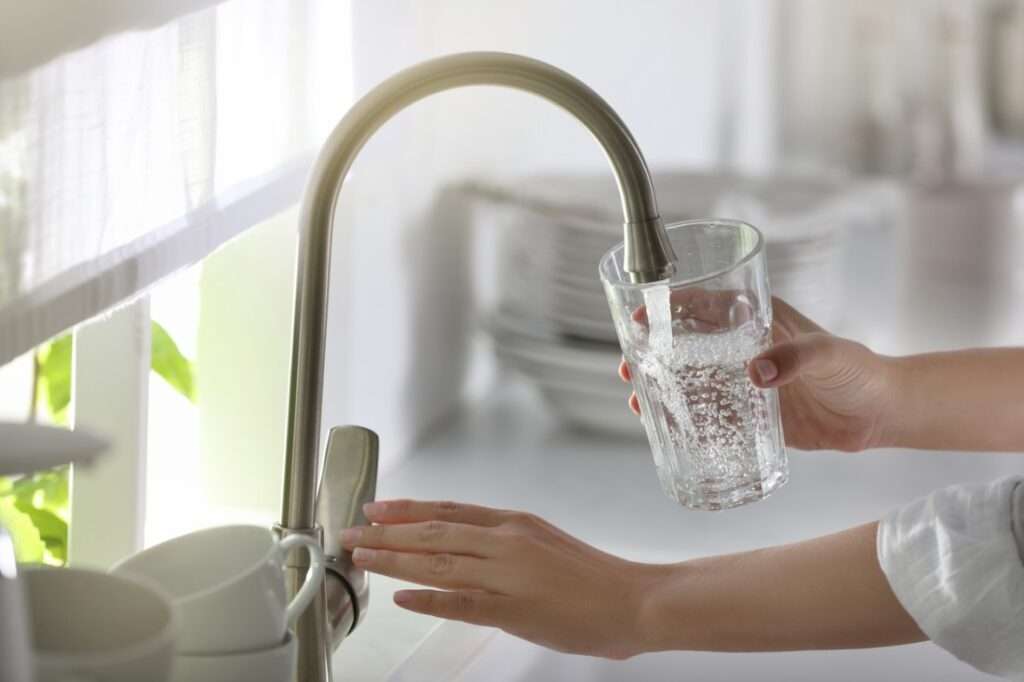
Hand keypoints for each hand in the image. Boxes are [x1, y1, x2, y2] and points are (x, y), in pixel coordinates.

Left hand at [341, 499, 663, 659]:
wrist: (634, 599)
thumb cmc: (593, 577)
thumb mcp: (544, 542)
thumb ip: (505, 541)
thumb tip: (467, 544)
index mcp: (513, 524)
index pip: (448, 510)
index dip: (407, 509)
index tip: (375, 508)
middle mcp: (506, 541)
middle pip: (434, 532)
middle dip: (386, 533)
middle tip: (350, 532)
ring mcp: (509, 573)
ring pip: (439, 562)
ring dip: (394, 559)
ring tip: (362, 557)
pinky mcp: (515, 608)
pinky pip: (462, 602)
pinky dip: (428, 599)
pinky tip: (401, 599)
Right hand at [619, 297, 895, 451]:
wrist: (879, 413)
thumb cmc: (858, 370)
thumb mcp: (829, 354)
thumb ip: (796, 358)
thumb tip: (756, 373)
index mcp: (757, 320)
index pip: (704, 306)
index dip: (669, 309)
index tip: (640, 317)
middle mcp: (743, 348)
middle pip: (686, 345)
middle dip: (653, 353)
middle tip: (628, 366)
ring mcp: (744, 382)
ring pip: (691, 381)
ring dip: (662, 388)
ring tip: (637, 401)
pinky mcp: (751, 415)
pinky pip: (710, 416)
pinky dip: (686, 420)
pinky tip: (665, 430)